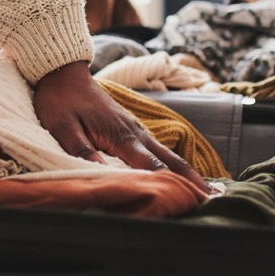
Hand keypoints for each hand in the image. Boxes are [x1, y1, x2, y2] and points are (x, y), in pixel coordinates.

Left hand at [32, 61, 211, 192]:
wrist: (63, 73)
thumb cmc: (60, 102)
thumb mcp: (63, 129)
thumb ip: (82, 151)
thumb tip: (103, 175)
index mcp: (122, 136)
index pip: (153, 167)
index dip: (172, 186)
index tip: (191, 201)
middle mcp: (136, 133)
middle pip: (171, 161)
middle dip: (192, 181)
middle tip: (213, 200)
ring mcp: (136, 130)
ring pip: (168, 154)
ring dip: (187, 173)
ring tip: (205, 193)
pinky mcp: (132, 129)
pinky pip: (158, 150)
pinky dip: (174, 165)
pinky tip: (179, 175)